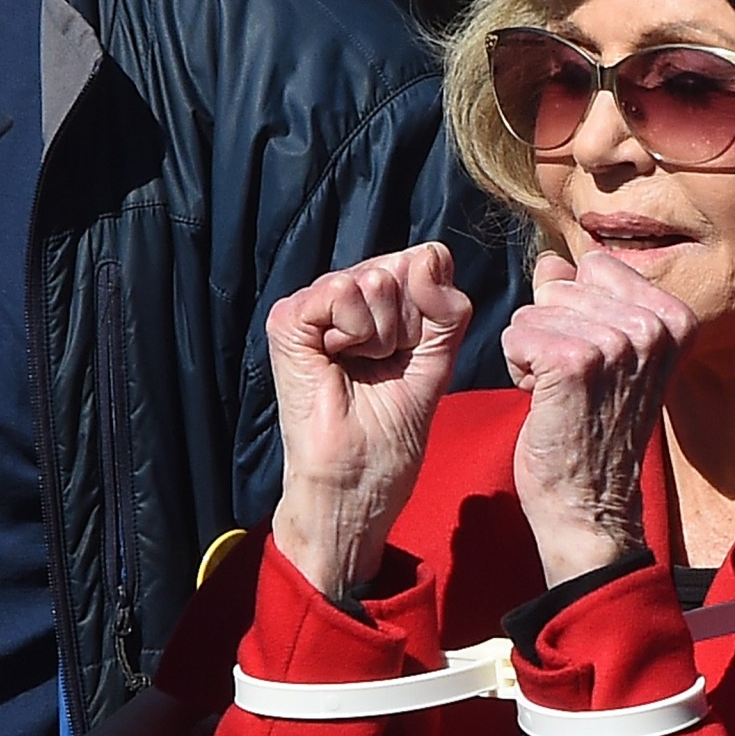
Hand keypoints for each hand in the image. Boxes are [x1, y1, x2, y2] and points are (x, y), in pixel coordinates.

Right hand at [266, 243, 471, 593]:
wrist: (357, 482)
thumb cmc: (391, 431)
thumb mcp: (437, 359)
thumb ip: (445, 308)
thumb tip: (428, 254)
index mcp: (379, 304)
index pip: (426, 262)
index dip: (432, 310)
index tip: (411, 356)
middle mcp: (346, 296)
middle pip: (402, 267)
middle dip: (407, 325)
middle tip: (383, 366)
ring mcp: (314, 304)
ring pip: (375, 278)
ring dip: (382, 334)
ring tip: (361, 368)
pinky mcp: (289, 318)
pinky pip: (342, 290)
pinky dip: (354, 331)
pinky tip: (338, 360)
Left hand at [500, 251, 696, 586]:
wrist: (591, 506)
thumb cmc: (594, 432)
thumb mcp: (607, 353)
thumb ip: (584, 298)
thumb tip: (553, 261)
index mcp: (675, 317)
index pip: (594, 266)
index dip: (577, 311)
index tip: (595, 362)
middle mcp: (654, 326)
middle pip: (560, 285)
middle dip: (551, 331)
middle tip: (577, 385)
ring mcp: (618, 342)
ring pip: (534, 310)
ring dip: (534, 353)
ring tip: (563, 395)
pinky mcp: (576, 362)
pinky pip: (517, 334)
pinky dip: (518, 368)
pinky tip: (546, 401)